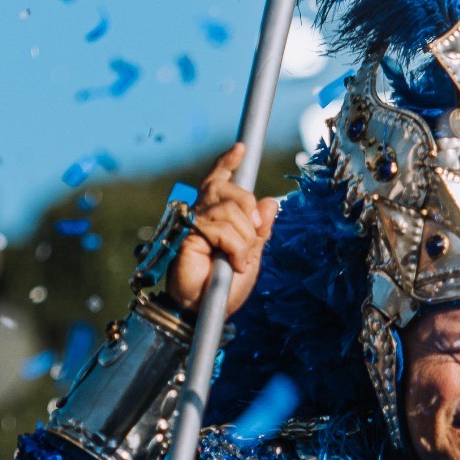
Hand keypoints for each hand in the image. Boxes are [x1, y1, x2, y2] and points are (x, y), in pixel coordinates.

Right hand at [164, 143, 278, 319]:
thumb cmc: (226, 286)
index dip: (227, 163)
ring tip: (240, 261)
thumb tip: (271, 202)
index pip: (219, 181)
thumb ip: (260, 230)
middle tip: (252, 237)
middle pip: (229, 189)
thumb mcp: (251, 255)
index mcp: (217, 216)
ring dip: (243, 239)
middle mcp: (203, 214)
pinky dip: (234, 247)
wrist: (206, 310)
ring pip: (229, 210)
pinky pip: (220, 228)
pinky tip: (234, 263)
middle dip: (248, 211)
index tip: (241, 148)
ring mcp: (194, 224)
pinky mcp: (188, 236)